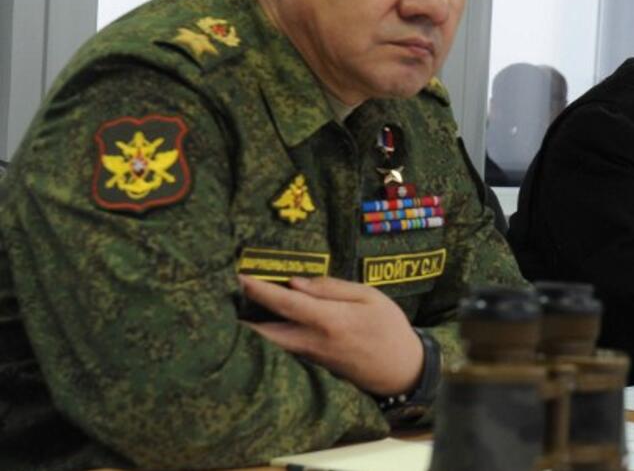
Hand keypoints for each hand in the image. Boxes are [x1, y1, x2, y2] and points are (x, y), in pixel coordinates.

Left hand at [240, 275, 423, 395]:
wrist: (400, 369)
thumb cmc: (388, 327)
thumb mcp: (370, 296)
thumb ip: (332, 288)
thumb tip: (296, 283)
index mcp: (330, 320)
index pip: (286, 303)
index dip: (260, 290)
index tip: (239, 276)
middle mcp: (314, 341)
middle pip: (265, 332)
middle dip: (241, 317)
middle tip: (220, 297)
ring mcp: (310, 357)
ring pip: (270, 344)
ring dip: (250, 328)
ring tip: (233, 307)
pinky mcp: (311, 365)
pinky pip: (282, 349)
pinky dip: (265, 337)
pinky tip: (258, 324)